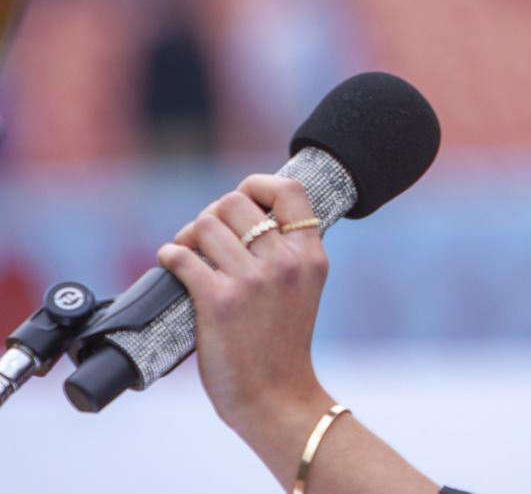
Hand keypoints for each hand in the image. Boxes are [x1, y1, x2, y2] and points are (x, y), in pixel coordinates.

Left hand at [157, 176, 331, 435]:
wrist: (275, 396)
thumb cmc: (283, 343)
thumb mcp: (304, 287)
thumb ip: (288, 251)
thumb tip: (248, 213)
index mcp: (310, 255)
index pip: (288, 190)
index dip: (258, 184)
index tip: (243, 198)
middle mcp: (285, 262)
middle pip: (236, 202)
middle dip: (214, 213)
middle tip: (206, 236)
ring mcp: (254, 280)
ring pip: (206, 224)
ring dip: (189, 234)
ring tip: (188, 251)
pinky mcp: (220, 301)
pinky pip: (183, 256)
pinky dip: (170, 255)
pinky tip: (171, 262)